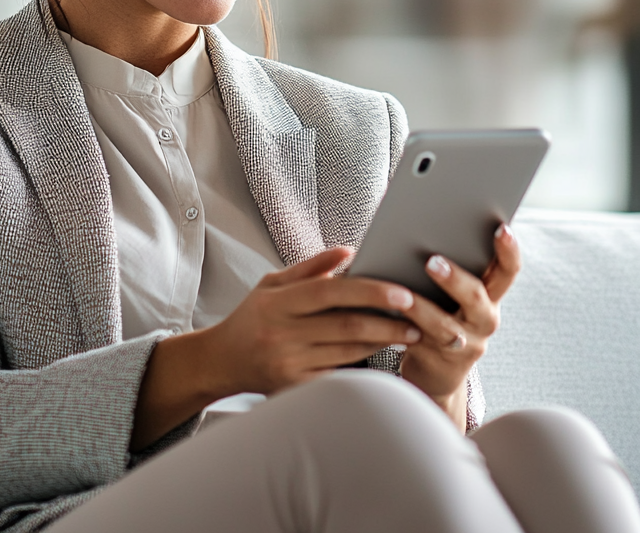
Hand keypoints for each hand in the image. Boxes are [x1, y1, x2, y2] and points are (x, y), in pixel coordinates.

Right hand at [131, 246, 421, 448]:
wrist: (223, 360)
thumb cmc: (253, 316)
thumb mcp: (272, 283)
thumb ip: (311, 267)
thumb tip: (349, 251)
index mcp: (277, 302)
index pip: (330, 292)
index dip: (368, 290)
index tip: (400, 290)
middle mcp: (281, 333)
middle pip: (345, 325)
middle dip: (386, 320)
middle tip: (416, 315)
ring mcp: (287, 363)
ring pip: (347, 353)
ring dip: (382, 342)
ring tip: (407, 332)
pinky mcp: (293, 388)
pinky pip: (337, 375)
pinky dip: (363, 365)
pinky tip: (382, 355)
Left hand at [396, 223, 520, 429]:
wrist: (436, 368)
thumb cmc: (440, 312)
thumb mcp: (451, 291)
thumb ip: (448, 263)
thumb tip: (421, 221)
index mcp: (490, 294)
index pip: (507, 270)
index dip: (508, 251)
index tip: (502, 228)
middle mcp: (485, 319)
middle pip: (477, 297)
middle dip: (455, 279)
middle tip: (432, 261)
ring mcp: (466, 342)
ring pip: (445, 326)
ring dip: (423, 308)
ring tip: (403, 296)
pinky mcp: (441, 361)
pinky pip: (422, 342)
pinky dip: (405, 328)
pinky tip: (387, 316)